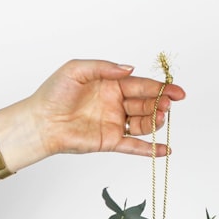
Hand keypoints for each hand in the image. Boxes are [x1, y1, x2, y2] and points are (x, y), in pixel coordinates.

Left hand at [26, 59, 186, 157]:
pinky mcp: (109, 141)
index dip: (160, 88)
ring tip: (159, 118)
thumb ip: (104, 68)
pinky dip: (149, 150)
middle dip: (159, 104)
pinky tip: (165, 150)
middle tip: (166, 105)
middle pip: (146, 103)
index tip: (177, 91)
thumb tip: (130, 69)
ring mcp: (114, 123)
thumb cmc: (53, 93)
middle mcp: (116, 104)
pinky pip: (134, 146)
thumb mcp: (77, 69)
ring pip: (143, 123)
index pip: (141, 85)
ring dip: (155, 122)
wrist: (40, 121)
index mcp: (111, 84)